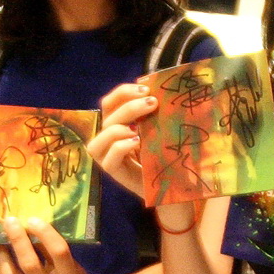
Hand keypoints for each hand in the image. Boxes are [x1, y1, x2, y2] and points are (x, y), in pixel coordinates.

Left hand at [0, 218, 103, 273]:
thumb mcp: (71, 263)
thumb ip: (51, 248)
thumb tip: (28, 225)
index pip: (59, 252)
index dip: (45, 233)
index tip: (33, 219)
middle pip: (29, 264)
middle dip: (18, 240)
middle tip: (10, 222)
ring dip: (2, 255)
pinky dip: (2, 268)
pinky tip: (0, 256)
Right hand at [87, 82, 155, 198]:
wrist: (173, 185)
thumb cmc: (166, 154)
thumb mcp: (159, 130)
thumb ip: (152, 115)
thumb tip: (157, 92)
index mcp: (118, 124)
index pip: (109, 103)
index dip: (123, 92)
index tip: (145, 88)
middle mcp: (109, 139)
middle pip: (107, 116)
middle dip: (129, 106)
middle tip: (152, 103)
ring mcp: (109, 157)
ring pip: (100, 138)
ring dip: (119, 128)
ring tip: (140, 128)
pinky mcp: (115, 173)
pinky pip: (108, 159)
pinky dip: (120, 147)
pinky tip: (137, 142)